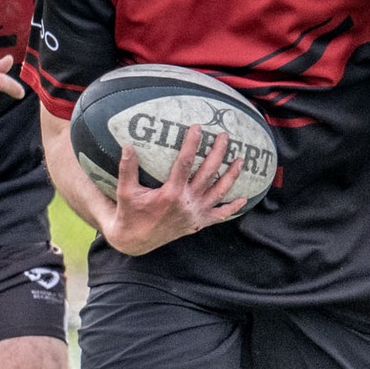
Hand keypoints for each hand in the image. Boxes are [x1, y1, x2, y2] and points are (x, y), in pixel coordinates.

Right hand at [97, 124, 246, 255]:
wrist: (135, 241)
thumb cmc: (130, 214)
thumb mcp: (126, 191)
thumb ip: (127, 168)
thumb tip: (127, 145)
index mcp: (170, 193)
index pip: (184, 163)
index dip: (192, 144)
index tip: (198, 127)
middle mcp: (187, 203)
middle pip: (208, 173)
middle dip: (218, 153)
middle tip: (225, 136)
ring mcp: (195, 214)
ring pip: (219, 192)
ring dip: (232, 176)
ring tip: (241, 160)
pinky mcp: (198, 223)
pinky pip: (219, 216)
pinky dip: (232, 208)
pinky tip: (243, 199)